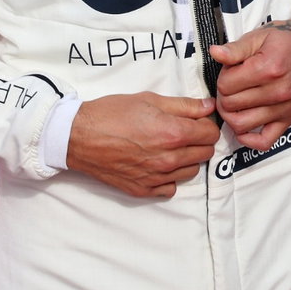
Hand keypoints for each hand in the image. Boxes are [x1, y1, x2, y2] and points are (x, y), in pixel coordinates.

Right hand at [66, 93, 219, 198]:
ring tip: (171, 147)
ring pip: (191, 172)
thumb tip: (209, 106)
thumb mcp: (150, 99)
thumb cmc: (112, 114)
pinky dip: (169, 178)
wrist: (79, 137)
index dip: (206, 124)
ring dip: (187, 159)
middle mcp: (168, 159)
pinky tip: (158, 164)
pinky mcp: (142, 190)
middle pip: (205, 154)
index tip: (198, 120)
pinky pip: (170, 189)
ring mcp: (156, 178)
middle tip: (185, 131)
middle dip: (200, 141)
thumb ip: (185, 105)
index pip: (211, 134)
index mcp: (173, 133)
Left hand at [210, 13, 290, 149]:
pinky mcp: (289, 119)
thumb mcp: (259, 36)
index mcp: (268, 68)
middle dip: (224, 94)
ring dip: (231, 114)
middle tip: (232, 84)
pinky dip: (249, 140)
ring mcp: (283, 108)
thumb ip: (236, 48)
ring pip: (241, 124)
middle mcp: (277, 91)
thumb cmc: (287, 40)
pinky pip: (264, 141)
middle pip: (231, 105)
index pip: (226, 85)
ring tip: (235, 101)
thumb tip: (215, 53)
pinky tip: (243, 127)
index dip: (222, 76)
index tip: (230, 71)